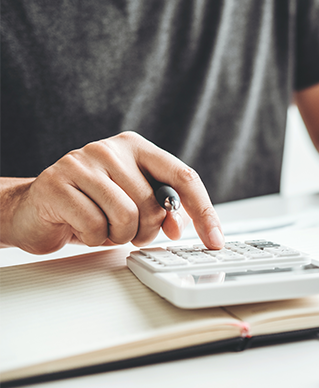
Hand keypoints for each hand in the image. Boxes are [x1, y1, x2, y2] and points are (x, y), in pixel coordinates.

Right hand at [3, 131, 223, 253]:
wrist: (34, 208)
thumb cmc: (90, 205)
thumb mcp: (133, 203)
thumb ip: (162, 209)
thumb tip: (178, 225)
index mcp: (137, 148)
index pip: (184, 177)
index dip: (204, 211)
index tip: (216, 239)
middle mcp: (111, 149)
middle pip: (156, 205)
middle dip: (145, 230)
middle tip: (124, 229)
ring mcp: (82, 162)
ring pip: (128, 217)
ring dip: (118, 236)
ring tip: (102, 227)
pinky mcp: (58, 183)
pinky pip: (95, 226)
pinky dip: (93, 238)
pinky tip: (80, 227)